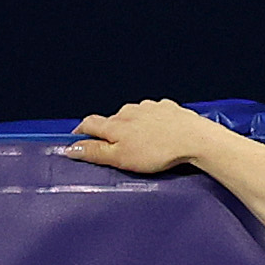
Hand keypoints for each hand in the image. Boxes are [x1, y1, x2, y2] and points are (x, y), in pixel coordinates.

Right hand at [61, 99, 230, 172]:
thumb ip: (95, 152)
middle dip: (110, 132)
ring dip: (132, 127)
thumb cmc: (158, 152)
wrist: (193, 139)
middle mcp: (129, 110)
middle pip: (112, 120)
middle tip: (117, 150)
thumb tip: (71, 148)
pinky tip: (160, 134)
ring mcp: (149, 106)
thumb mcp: (121, 158)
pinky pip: (153, 114)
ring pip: (133, 116)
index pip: (89, 123)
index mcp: (115, 124)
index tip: (78, 141)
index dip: (81, 132)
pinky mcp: (166, 107)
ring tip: (142, 144)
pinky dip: (151, 123)